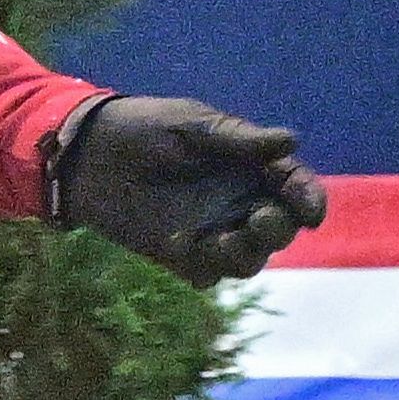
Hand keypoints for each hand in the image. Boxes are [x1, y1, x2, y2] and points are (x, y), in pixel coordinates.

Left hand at [51, 96, 326, 280]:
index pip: (294, 187)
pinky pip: (207, 273)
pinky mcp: (180, 254)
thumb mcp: (192, 126)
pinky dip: (205, 268)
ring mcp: (212, 231)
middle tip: (262, 219)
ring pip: (248, 259)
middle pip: (279, 229)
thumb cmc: (145, 128)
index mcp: (252, 167)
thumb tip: (292, 141)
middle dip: (279, 229)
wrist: (88, 152)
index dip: (308, 198)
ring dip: (247, 254)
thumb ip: (239, 140)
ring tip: (226, 240)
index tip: (310, 209)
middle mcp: (240, 202)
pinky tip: (183, 246)